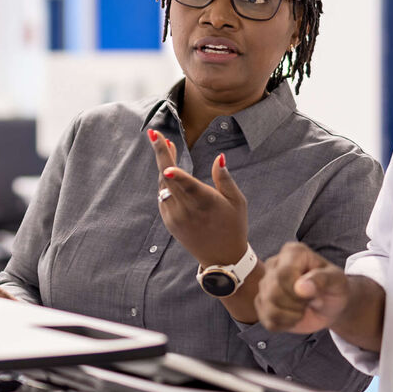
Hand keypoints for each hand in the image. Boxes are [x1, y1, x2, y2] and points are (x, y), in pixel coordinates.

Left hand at [147, 130, 247, 267]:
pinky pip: (163, 196)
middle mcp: (187, 211)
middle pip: (168, 179)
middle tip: (155, 133)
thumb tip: (218, 157)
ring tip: (166, 143)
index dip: (177, 176)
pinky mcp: (169, 222)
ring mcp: (175, 217)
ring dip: (163, 164)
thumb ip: (224, 179)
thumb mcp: (237, 202)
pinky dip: (164, 181)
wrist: (222, 258)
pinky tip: (169, 169)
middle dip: (162, 154)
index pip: (188, 187)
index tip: (168, 167)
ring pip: (163, 186)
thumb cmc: (234, 226)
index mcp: (206, 204)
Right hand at [256, 242, 350, 333]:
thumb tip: (300, 287)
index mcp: (292, 252)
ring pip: (269, 307)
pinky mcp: (262, 303)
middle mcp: (274, 264)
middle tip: (309, 301)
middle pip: (273, 292)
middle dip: (296, 304)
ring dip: (292, 316)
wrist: (330, 305)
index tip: (313, 293)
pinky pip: (267, 320)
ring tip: (302, 308)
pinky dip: (285, 324)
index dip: (298, 291)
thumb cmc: (333, 287)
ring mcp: (265, 284)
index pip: (283, 274)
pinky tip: (294, 317)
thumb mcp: (337, 281)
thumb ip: (322, 279)